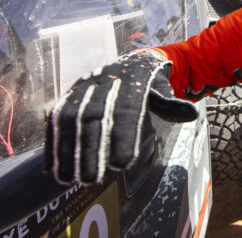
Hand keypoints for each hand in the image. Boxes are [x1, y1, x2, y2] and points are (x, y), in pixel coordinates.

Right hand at [44, 49, 197, 184]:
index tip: (121, 164)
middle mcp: (105, 81)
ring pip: (71, 117)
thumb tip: (191, 113)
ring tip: (67, 178)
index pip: (126, 110)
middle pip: (94, 117)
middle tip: (91, 178)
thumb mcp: (163, 91)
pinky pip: (56, 116)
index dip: (122, 136)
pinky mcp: (70, 94)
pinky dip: (52, 142)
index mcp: (131, 80)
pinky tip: (50, 166)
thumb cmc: (150, 85)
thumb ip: (171, 105)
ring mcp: (85, 86)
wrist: (132, 62)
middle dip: (90, 150)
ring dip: (66, 149)